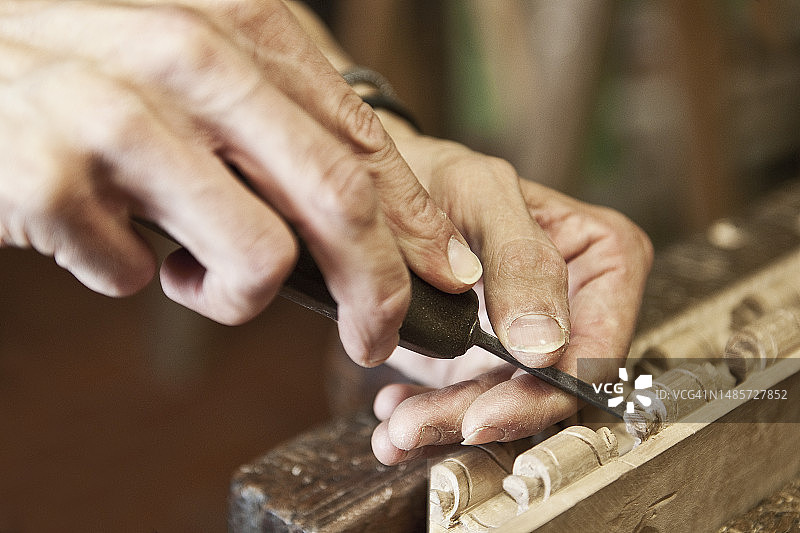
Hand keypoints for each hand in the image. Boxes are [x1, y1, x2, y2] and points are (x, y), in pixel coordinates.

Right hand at [0, 0, 481, 365]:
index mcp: (239, 24)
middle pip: (338, 202)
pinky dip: (134, 277)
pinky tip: (102, 235)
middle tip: (372, 336)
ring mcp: (120, 119)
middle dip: (377, 290)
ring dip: (233, 292)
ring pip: (259, 260)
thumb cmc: (96, 81)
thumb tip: (393, 229)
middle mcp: (188, 58)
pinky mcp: (54, 184)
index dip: (417, 225)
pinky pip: (142, 280)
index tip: (446, 279)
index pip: (363, 144)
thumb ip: (289, 136)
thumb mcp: (203, 78)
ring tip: (184, 265)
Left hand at [369, 121, 652, 463]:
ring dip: (445, 424)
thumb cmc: (437, 173)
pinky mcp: (484, 359)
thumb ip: (521, 259)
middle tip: (416, 426)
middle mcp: (575, 305)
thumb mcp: (480, 194)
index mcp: (604, 258)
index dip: (545, 391)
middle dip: (480, 415)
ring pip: (503, 404)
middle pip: (546, 387)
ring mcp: (528, 339)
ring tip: (395, 426)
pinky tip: (392, 417)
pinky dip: (427, 416)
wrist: (383, 191)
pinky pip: (466, 401)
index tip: (484, 412)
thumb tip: (546, 346)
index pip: (594, 349)